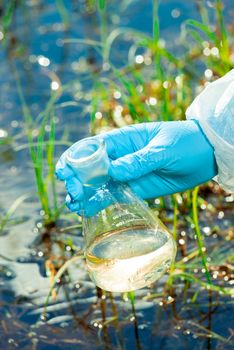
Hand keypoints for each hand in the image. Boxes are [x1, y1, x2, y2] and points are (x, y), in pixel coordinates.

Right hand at [56, 120, 216, 213]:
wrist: (204, 155)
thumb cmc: (184, 142)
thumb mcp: (163, 149)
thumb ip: (139, 160)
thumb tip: (114, 171)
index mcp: (122, 140)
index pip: (91, 146)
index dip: (74, 157)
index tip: (65, 170)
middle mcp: (119, 158)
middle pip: (89, 167)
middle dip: (76, 177)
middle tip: (73, 190)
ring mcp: (125, 175)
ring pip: (97, 184)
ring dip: (83, 193)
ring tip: (74, 204)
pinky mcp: (134, 190)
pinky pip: (112, 196)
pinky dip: (98, 203)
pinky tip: (87, 210)